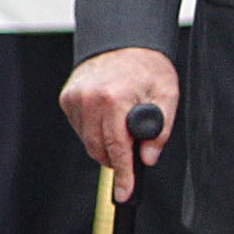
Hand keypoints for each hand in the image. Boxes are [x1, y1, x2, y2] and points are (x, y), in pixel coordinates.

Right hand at [61, 46, 176, 202]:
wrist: (124, 40)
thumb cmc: (147, 66)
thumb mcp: (167, 95)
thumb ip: (160, 130)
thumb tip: (148, 158)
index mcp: (115, 98)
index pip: (117, 148)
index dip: (123, 175)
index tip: (124, 193)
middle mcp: (90, 98)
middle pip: (99, 149)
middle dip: (117, 158)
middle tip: (133, 150)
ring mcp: (75, 98)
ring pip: (88, 141)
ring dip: (105, 145)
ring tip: (122, 125)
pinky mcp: (67, 98)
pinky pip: (80, 128)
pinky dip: (94, 131)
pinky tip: (107, 116)